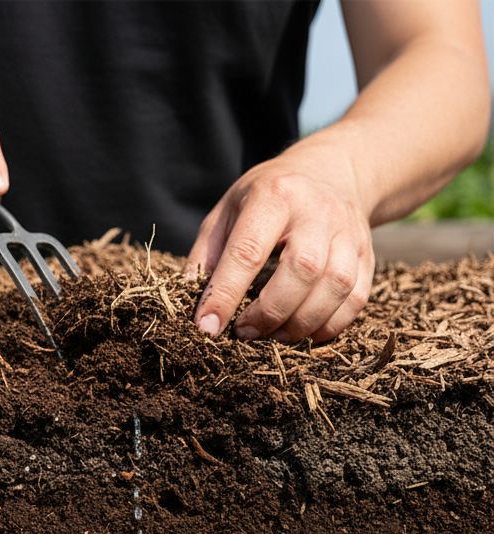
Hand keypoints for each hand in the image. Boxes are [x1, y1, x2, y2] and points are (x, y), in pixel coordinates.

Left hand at [188, 144, 374, 343]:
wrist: (330, 172)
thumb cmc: (265, 198)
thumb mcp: (227, 211)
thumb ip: (207, 255)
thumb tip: (193, 305)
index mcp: (274, 196)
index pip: (248, 252)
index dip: (225, 294)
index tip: (207, 327)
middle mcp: (318, 211)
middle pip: (302, 270)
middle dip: (269, 312)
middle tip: (244, 332)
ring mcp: (349, 232)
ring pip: (335, 287)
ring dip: (300, 324)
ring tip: (270, 335)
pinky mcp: (367, 255)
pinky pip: (356, 300)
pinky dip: (329, 326)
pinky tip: (302, 332)